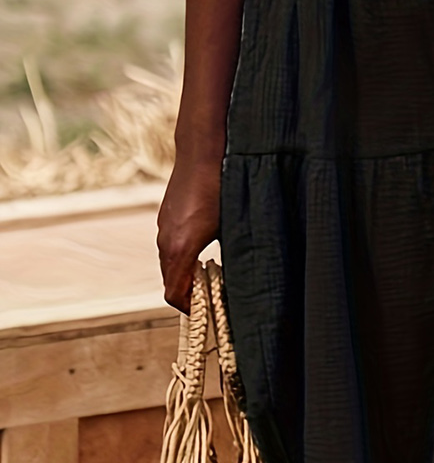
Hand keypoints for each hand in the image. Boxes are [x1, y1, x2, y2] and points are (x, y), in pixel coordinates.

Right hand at [157, 157, 220, 312]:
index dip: (190, 308)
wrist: (203, 150)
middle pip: (170, 282)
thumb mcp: (234, 225)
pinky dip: (182, 257)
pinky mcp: (165, 216)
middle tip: (213, 299)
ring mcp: (162, 227)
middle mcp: (165, 240)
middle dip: (189, 294)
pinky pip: (169, 246)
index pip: (174, 293)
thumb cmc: (223, 185)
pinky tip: (205, 250)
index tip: (209, 313)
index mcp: (181, 248)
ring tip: (212, 276)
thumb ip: (233, 255)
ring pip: (169, 263)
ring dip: (186, 274)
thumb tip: (242, 277)